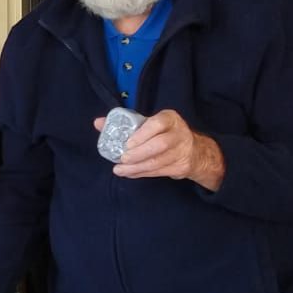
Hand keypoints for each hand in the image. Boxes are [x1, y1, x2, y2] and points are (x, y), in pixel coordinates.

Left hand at [99, 110, 224, 190]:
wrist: (194, 151)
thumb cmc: (164, 134)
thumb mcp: (148, 124)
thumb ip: (124, 123)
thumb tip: (98, 122)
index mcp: (169, 118)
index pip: (157, 124)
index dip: (142, 134)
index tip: (127, 144)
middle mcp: (179, 133)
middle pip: (159, 145)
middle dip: (138, 154)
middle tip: (122, 159)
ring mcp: (183, 151)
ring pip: (159, 161)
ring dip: (137, 167)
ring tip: (121, 170)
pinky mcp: (182, 166)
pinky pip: (159, 171)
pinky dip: (142, 173)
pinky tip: (130, 173)